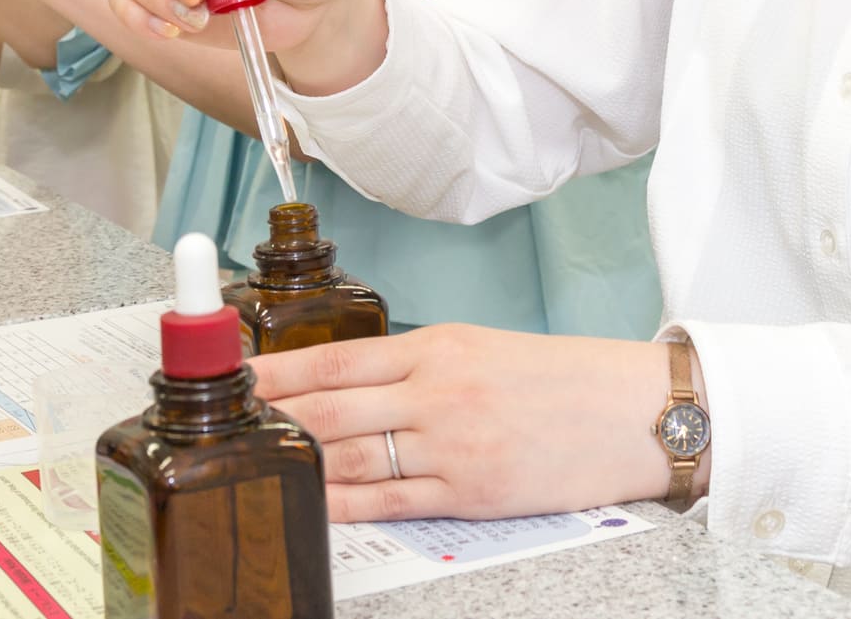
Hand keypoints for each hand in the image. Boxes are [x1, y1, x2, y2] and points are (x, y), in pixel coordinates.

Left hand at [251, 327, 673, 522]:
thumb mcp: (483, 349)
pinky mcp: (471, 492)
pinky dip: (342, 504)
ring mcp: (452, 444)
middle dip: (269, 419)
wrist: (632, 410)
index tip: (231, 378)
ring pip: (351, 455)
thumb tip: (349, 385)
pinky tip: (310, 504)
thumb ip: (417, 366)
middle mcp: (437, 390)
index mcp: (438, 346)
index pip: (335, 359)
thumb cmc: (560, 380)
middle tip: (218, 428)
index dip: (275, 371)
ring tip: (248, 465)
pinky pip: (390, 502)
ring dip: (296, 461)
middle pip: (329, 408)